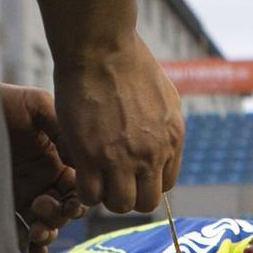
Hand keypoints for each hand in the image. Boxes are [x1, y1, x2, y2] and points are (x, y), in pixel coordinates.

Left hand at [0, 84, 84, 252]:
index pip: (79, 188)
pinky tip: (32, 249)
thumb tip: (78, 159)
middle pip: (64, 210)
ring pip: (44, 225)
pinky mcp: (2, 205)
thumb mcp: (37, 105)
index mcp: (58, 161)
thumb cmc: (4, 101)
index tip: (71, 200)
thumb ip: (61, 126)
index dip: (79, 198)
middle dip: (59, 215)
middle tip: (41, 206)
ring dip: (46, 233)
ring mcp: (24, 196)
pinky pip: (18, 231)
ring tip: (38, 232)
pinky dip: (28, 245)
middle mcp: (44, 181)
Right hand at [51, 39, 183, 212]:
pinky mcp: (91, 156)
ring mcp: (121, 158)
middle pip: (145, 202)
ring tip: (95, 175)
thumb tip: (163, 142)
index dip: (145, 182)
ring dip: (106, 195)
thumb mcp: (165, 95)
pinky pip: (90, 195)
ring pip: (119, 204)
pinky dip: (85, 191)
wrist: (101, 47)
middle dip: (128, 195)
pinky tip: (80, 172)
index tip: (130, 171)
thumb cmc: (129, 62)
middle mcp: (151, 154)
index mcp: (172, 139)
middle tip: (112, 178)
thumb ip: (166, 126)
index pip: (165, 185)